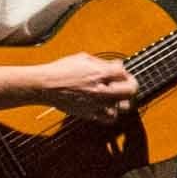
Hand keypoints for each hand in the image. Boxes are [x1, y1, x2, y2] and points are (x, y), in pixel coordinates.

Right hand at [31, 50, 145, 122]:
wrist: (45, 86)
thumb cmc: (61, 70)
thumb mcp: (83, 59)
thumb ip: (103, 62)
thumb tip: (117, 64)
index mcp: (100, 73)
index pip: (124, 71)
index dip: (123, 71)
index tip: (119, 71)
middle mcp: (101, 89)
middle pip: (131, 90)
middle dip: (131, 85)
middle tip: (127, 84)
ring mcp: (96, 103)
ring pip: (123, 107)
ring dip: (122, 101)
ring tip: (117, 96)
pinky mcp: (90, 114)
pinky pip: (109, 118)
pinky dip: (112, 113)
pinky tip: (108, 107)